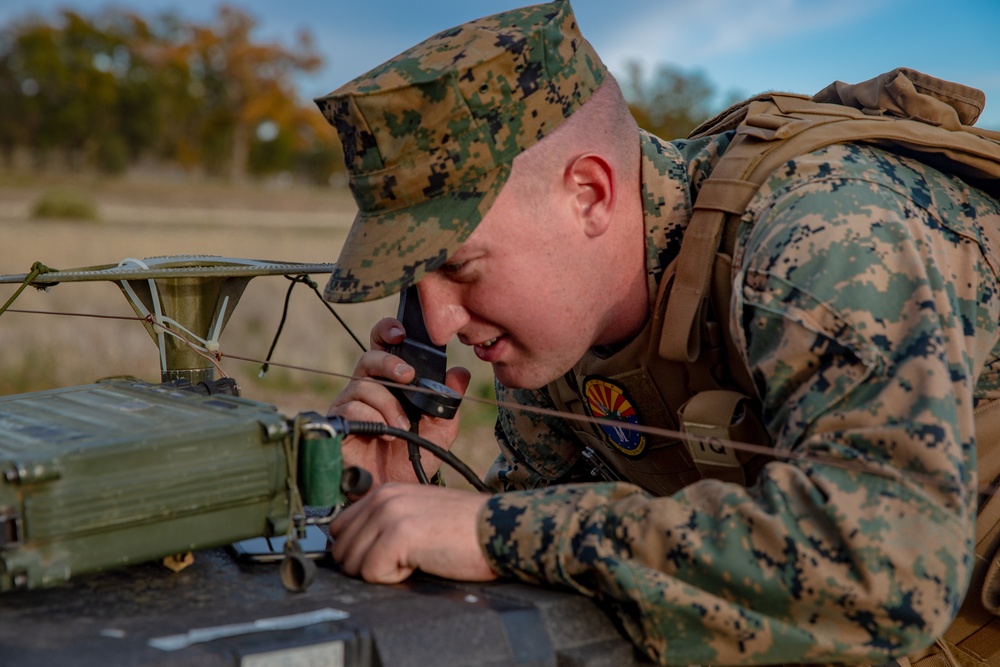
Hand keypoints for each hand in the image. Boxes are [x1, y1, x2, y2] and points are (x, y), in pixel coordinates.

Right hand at [328, 317, 471, 486]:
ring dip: (387, 405)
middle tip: (407, 377)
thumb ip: (449, 401)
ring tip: (401, 427)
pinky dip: (373, 420)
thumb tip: (460, 374)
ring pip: (363, 386)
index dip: (387, 332)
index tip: (401, 333)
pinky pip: (352, 409)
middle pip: (369, 359)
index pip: (383, 346)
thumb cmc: (414, 455)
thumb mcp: (441, 428)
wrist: (395, 488)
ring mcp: (351, 404)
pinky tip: (384, 435)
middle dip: (389, 364)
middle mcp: (368, 388)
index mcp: (391, 381)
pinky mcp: (340, 423)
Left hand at [329, 483, 497, 583]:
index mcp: (385, 492)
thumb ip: (386, 523)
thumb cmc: (465, 530)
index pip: (340, 528)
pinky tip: (420, 563)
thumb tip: (355, 550)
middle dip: (367, 565)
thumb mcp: (419, 515)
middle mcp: (383, 498)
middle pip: (342, 549)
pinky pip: (372, 573)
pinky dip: (395, 578)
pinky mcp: (399, 535)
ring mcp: (389, 514)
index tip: (383, 557)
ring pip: (353, 563)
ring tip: (415, 559)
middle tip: (404, 560)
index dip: (358, 551)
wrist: (498, 529)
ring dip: (382, 572)